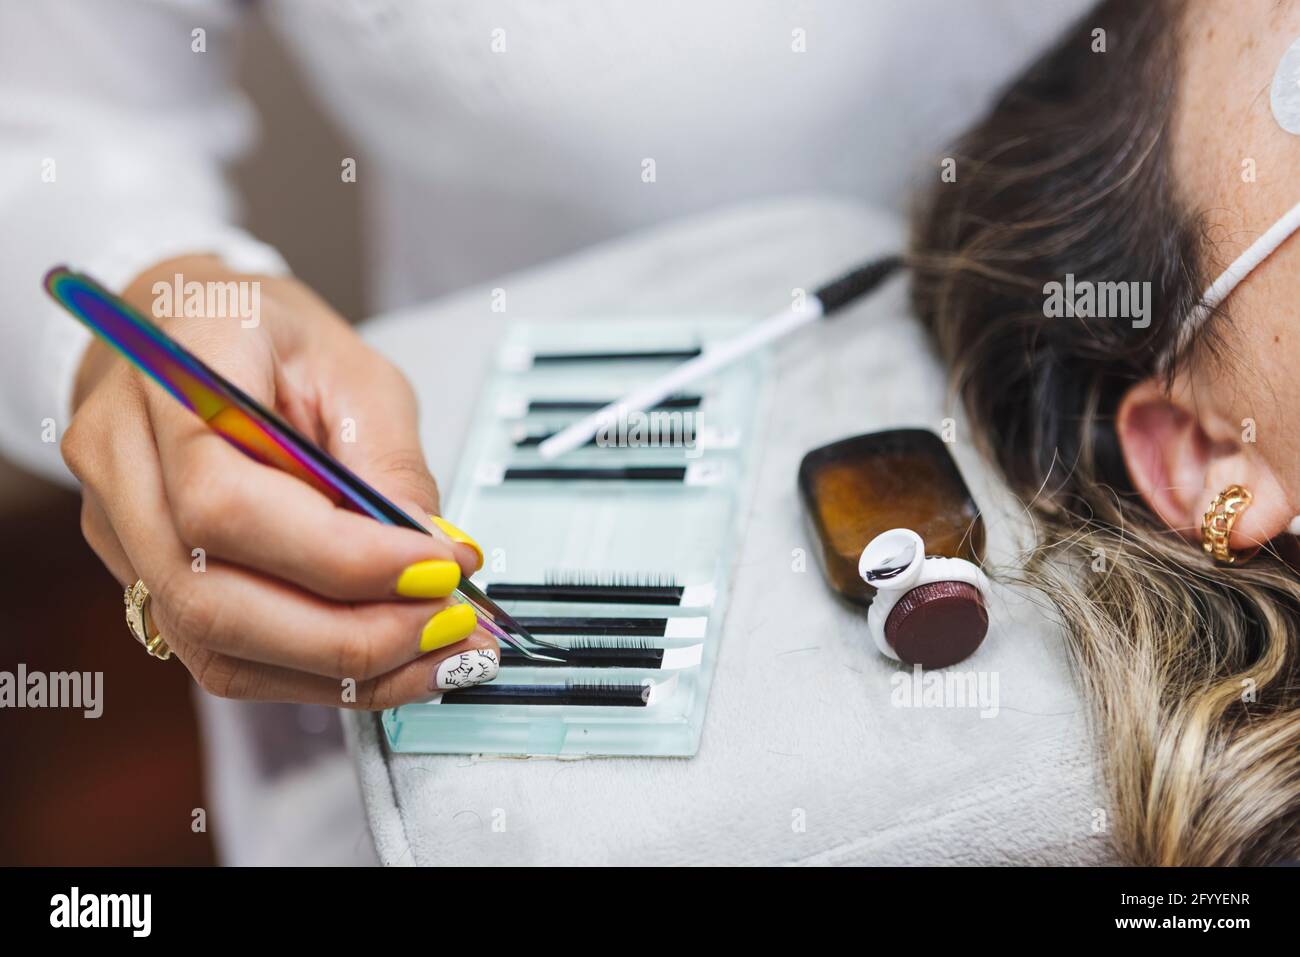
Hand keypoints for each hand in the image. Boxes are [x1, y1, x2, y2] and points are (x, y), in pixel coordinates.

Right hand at [62, 255, 499, 706]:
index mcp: (172, 372)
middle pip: (210, 592)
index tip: (437, 568)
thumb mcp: (357, 373)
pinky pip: (220, 656)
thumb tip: (435, 560)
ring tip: (437, 653)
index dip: (340, 556)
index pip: (226, 500)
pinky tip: (389, 665)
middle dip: (350, 631)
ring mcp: (115, 525)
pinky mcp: (141, 577)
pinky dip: (315, 675)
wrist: (186, 334)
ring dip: (341, 669)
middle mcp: (120, 455)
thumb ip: (390, 467)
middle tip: (449, 624)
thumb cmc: (270, 339)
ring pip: (212, 643)